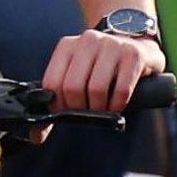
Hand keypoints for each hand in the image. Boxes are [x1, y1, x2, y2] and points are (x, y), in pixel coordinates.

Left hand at [40, 22, 165, 120]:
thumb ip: (57, 99)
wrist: (138, 45)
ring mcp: (111, 45)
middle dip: (79, 108)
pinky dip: (117, 105)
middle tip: (87, 112)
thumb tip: (38, 135)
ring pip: (96, 89)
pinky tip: (117, 106)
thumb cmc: (102, 66)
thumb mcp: (77, 74)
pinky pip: (121, 90)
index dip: (57, 106)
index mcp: (67, 46)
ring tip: (103, 109)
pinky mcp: (133, 55)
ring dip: (99, 109)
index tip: (66, 113)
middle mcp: (87, 41)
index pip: (52, 82)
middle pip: (72, 87)